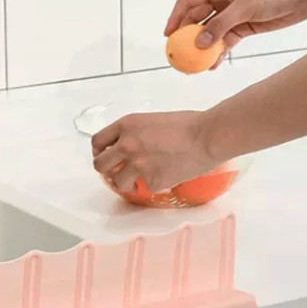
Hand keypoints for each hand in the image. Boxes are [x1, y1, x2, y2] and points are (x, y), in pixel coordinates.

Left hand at [91, 111, 217, 192]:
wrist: (208, 136)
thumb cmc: (188, 124)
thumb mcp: (151, 120)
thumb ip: (134, 134)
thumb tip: (126, 148)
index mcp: (126, 125)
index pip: (97, 142)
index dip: (99, 151)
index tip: (105, 156)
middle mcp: (127, 145)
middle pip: (100, 165)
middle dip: (107, 170)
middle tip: (116, 172)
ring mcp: (137, 164)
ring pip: (117, 182)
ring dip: (126, 182)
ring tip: (138, 179)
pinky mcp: (151, 181)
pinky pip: (144, 187)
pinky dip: (153, 184)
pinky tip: (165, 175)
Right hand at [165, 0, 306, 68]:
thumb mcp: (244, 8)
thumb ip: (220, 26)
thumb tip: (199, 44)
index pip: (188, 1)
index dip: (175, 18)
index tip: (168, 36)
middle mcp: (219, 0)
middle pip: (195, 20)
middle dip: (186, 37)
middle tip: (178, 54)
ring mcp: (228, 15)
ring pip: (207, 34)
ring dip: (201, 49)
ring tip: (193, 65)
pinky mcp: (238, 28)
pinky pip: (221, 43)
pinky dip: (216, 53)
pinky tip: (212, 65)